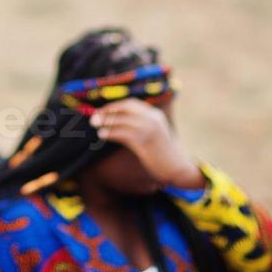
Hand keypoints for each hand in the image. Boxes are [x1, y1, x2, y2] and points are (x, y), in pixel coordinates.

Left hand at [88, 99, 203, 189]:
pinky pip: (123, 133)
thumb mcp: (153, 135)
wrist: (177, 167)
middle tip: (94, 116)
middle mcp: (153, 118)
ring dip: (106, 121)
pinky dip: (110, 132)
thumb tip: (115, 122)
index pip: (131, 104)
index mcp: (155, 114)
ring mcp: (150, 129)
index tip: (102, 110)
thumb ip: (139, 126)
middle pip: (125, 108)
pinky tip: (102, 135)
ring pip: (122, 120)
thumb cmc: (162, 154)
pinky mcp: (145, 141)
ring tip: (95, 125)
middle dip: (108, 111)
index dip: (114, 106)